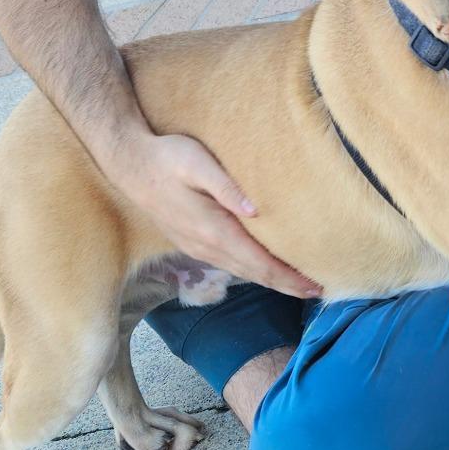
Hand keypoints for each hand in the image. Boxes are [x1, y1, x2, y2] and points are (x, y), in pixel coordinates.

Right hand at [117, 133, 320, 298]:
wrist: (129, 164)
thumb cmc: (167, 157)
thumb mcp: (196, 162)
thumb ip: (226, 187)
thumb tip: (257, 211)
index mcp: (213, 230)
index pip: (260, 263)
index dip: (288, 278)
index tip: (315, 286)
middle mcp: (206, 246)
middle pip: (255, 274)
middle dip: (287, 286)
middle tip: (320, 292)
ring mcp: (198, 248)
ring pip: (243, 273)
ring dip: (272, 282)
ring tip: (300, 287)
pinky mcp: (193, 243)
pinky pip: (231, 265)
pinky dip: (254, 273)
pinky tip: (267, 271)